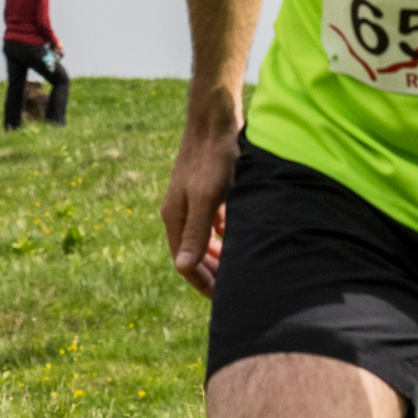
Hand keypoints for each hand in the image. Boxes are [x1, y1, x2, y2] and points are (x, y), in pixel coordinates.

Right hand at [163, 117, 239, 294]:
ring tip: (240, 270)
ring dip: (221, 257)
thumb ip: (197, 231)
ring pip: (206, 239)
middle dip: (214, 274)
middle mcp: (181, 212)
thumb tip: (182, 267)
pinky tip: (242, 238)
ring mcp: (194, 200)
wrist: (217, 117)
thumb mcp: (207, 196)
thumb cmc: (214, 156)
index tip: (225, 300)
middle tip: (237, 290)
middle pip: (194, 254)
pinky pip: (215, 222)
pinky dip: (227, 235)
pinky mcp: (209, 189)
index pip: (185, 263)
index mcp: (175, 217)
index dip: (204, 283)